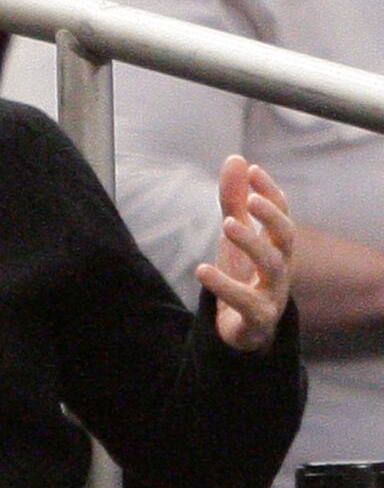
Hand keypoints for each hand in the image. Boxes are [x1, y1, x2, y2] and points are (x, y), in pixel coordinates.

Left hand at [196, 155, 294, 351]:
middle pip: (286, 238)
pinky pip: (247, 302)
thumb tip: (237, 158)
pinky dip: (224, 285)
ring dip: (251, 243)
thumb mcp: (236, 235)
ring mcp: (273, 293)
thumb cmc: (245, 275)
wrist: (241, 328)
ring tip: (226, 225)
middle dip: (270, 217)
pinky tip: (201, 269)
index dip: (270, 192)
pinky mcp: (257, 317)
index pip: (282, 214)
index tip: (253, 170)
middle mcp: (281, 267)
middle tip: (249, 200)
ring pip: (272, 267)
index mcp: (277, 246)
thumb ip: (234, 200)